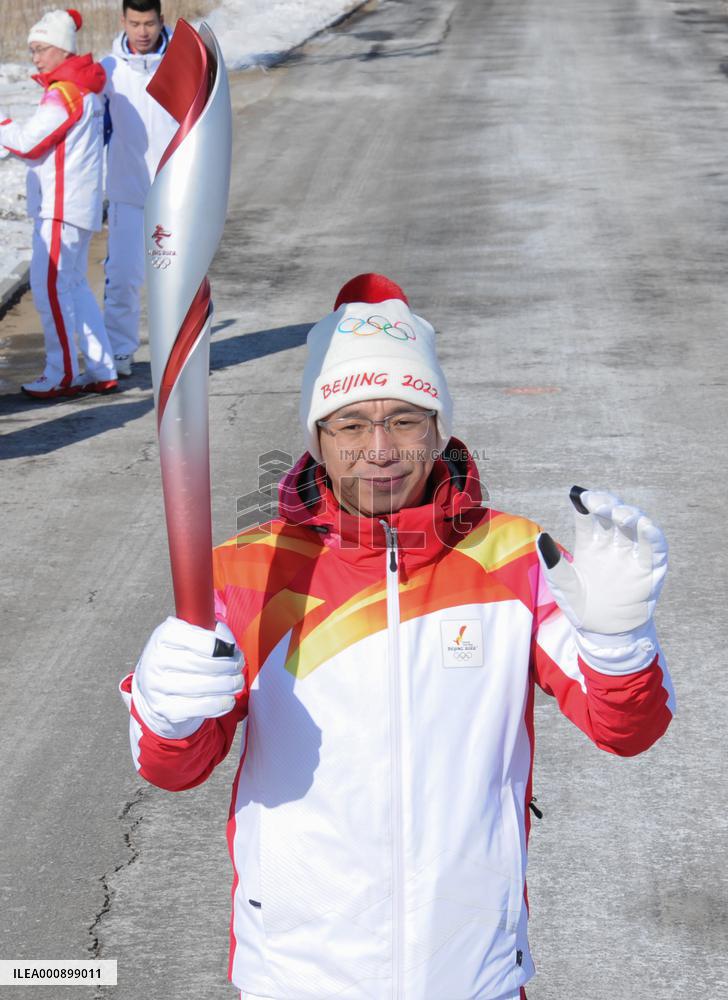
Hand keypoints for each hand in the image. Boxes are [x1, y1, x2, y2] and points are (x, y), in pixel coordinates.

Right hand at [132, 616, 244, 737]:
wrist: (154, 688)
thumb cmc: (181, 656)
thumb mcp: (191, 636)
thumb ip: (213, 632)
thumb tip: (229, 646)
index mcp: (165, 635)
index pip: (202, 640)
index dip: (223, 646)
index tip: (233, 650)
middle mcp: (156, 658)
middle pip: (206, 664)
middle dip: (230, 666)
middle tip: (239, 667)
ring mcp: (157, 685)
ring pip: (206, 686)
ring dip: (229, 685)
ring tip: (237, 682)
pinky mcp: (163, 708)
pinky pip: (200, 707)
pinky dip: (220, 704)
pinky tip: (228, 699)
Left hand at [537, 487, 667, 634]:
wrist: (601, 632)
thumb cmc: (579, 605)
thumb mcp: (561, 584)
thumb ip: (552, 562)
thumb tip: (540, 536)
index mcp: (590, 542)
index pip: (589, 515)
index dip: (587, 502)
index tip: (578, 495)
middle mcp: (612, 543)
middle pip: (613, 514)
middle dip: (608, 504)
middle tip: (598, 503)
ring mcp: (631, 554)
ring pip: (635, 526)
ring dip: (630, 515)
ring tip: (620, 514)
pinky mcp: (650, 568)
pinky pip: (655, 548)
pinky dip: (653, 535)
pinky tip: (645, 525)